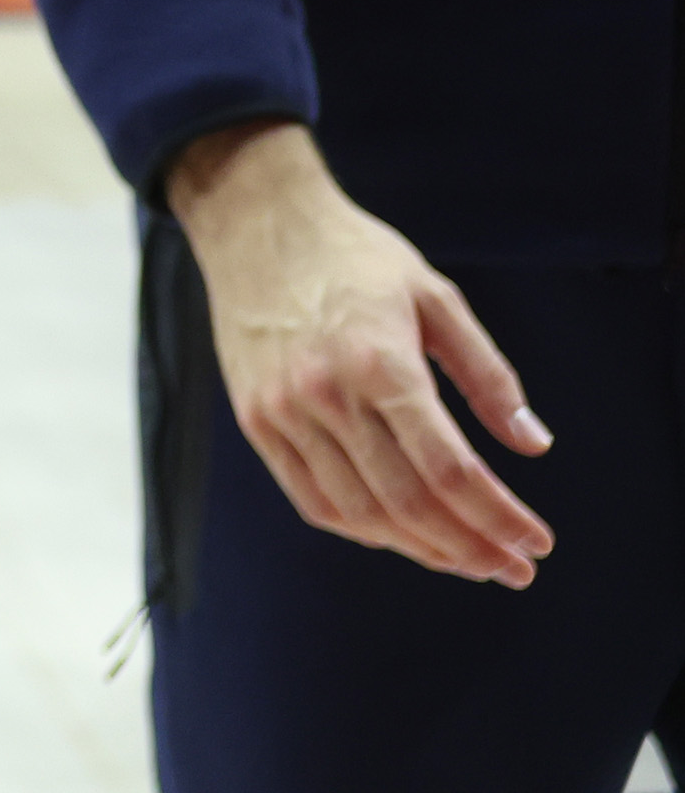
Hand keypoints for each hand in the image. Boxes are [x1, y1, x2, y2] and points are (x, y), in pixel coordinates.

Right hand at [168, 121, 554, 584]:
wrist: (255, 223)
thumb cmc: (355, 257)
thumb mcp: (438, 298)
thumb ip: (489, 376)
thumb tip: (534, 445)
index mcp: (379, 360)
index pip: (449, 468)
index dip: (499, 517)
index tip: (536, 541)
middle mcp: (325, 393)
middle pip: (409, 502)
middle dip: (472, 547)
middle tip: (515, 569)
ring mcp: (282, 411)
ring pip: (361, 513)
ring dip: (422, 549)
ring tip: (467, 561)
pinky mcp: (255, 419)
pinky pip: (312, 499)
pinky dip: (363, 531)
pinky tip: (401, 536)